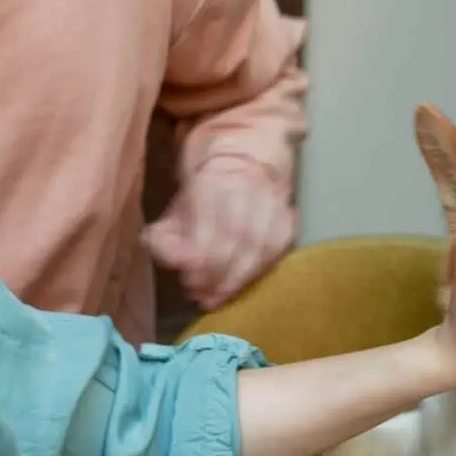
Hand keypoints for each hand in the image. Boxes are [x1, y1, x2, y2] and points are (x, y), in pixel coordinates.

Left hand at [142, 159, 296, 309]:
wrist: (248, 157)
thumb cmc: (206, 191)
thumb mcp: (178, 208)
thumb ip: (167, 237)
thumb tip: (175, 263)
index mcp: (212, 184)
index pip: (209, 230)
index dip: (200, 264)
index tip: (190, 284)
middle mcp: (246, 191)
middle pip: (237, 240)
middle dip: (219, 275)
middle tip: (206, 298)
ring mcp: (272, 204)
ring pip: (260, 247)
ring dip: (240, 278)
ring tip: (223, 297)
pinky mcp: (288, 219)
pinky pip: (278, 250)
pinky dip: (261, 271)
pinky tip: (246, 284)